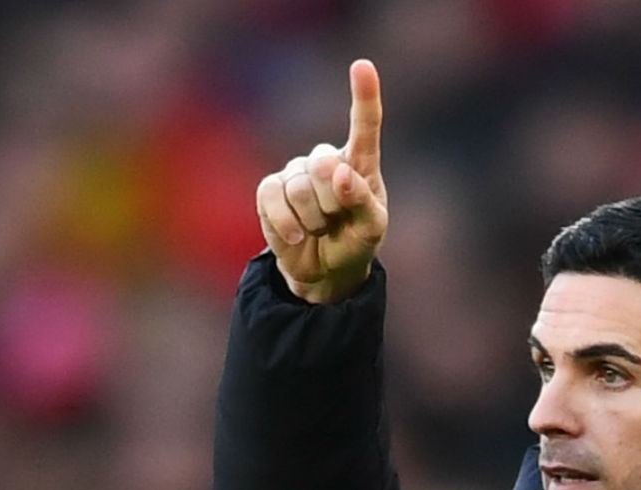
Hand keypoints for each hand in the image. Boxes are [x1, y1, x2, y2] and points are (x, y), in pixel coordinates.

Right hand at [256, 59, 386, 303]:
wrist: (323, 271)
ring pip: (299, 187)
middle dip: (333, 202)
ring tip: (320, 229)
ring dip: (313, 219)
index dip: (364, 96)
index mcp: (360, 163)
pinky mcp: (270, 189)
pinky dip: (287, 224)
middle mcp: (327, 159)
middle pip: (325, 165)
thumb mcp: (371, 229)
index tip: (362, 66)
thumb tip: (340, 172)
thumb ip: (362, 200)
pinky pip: (273, 198)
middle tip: (338, 220)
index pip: (364, 126)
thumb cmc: (355, 243)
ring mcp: (295, 171)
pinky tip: (297, 236)